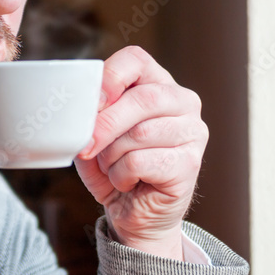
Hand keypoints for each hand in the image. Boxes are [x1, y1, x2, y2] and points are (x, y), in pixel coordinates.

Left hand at [74, 46, 206, 260]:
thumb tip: (81, 113)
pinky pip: (142, 161)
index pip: (136, 60)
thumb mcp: (95, 138)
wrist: (136, 215)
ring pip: (140, 133)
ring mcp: (193, 132)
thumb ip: (90, 119)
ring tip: (112, 168)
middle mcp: (183, 102)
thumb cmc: (116, 169)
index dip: (110, 76)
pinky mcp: (190, 163)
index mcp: (158, 84)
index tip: (91, 102)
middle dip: (105, 124)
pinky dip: (122, 175)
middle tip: (85, 146)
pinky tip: (127, 181)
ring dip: (112, 156)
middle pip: (142, 98)